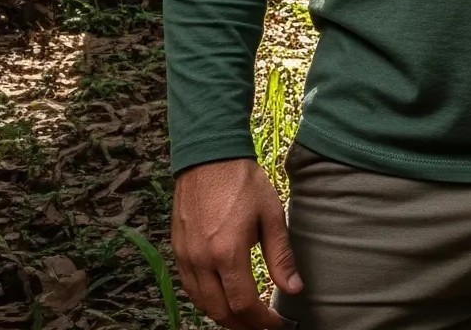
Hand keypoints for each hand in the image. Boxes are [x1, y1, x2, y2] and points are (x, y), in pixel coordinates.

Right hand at [172, 157, 303, 329]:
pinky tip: (222, 299)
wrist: (208, 158)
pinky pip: (189, 288)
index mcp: (227, 253)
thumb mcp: (272, 217)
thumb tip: (293, 289)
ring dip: (223, 316)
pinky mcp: (177, 251)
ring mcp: (185, 257)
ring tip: (245, 318)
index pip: (244, 303)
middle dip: (243, 325)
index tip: (277, 324)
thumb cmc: (243, 183)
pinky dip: (206, 301)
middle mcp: (201, 260)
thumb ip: (281, 257)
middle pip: (220, 311)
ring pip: (202, 304)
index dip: (262, 320)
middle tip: (262, 326)